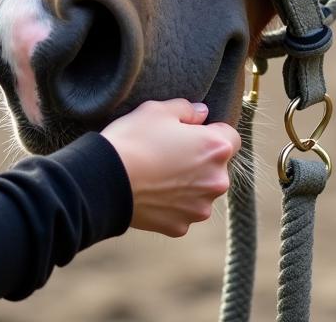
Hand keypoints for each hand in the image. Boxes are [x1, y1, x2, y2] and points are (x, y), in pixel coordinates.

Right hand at [101, 100, 240, 236]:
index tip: (192, 132)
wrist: (104, 181)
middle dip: (200, 160)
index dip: (212, 131)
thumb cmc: (134, 139)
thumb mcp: (158, 110)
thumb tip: (202, 114)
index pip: (231, 137)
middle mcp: (216, 181)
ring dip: (189, 184)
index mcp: (216, 149)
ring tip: (159, 173)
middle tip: (171, 152)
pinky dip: (172, 204)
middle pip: (217, 166)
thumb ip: (187, 109)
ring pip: (201, 191)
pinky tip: (152, 192)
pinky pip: (182, 211)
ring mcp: (198, 208)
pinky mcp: (180, 227)